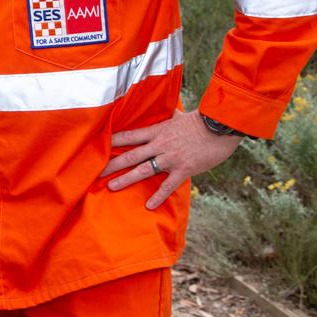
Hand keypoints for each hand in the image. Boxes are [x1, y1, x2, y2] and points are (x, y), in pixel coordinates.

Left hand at [101, 110, 241, 209]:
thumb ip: (169, 117)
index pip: (130, 136)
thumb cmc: (202, 120)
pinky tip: (148, 205)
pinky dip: (158, 196)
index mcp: (157, 131)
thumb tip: (166, 110)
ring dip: (126, 179)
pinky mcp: (184, 169)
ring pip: (143, 170)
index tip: (98, 145)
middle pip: (130, 155)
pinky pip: (168, 185)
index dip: (113, 141)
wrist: (221, 126)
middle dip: (112, 164)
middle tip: (96, 172)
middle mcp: (160, 145)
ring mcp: (170, 158)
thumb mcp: (180, 116)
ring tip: (111, 187)